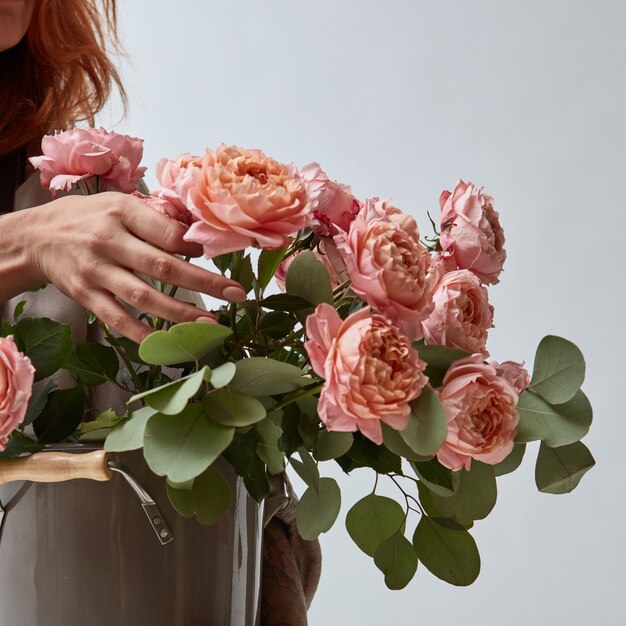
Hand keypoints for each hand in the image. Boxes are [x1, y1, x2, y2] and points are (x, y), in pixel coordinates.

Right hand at [25, 192, 246, 342]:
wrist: (35, 237)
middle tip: (236, 294)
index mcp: (122, 213)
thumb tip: (197, 238)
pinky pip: (117, 319)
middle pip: (163, 266)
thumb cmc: (88, 217)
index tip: (211, 255)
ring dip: (180, 313)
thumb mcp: (119, 203)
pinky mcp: (86, 296)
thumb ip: (155, 219)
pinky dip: (142, 334)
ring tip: (210, 323)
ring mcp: (97, 272)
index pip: (167, 233)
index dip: (194, 247)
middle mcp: (109, 242)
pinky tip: (168, 343)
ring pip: (144, 297)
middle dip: (205, 282)